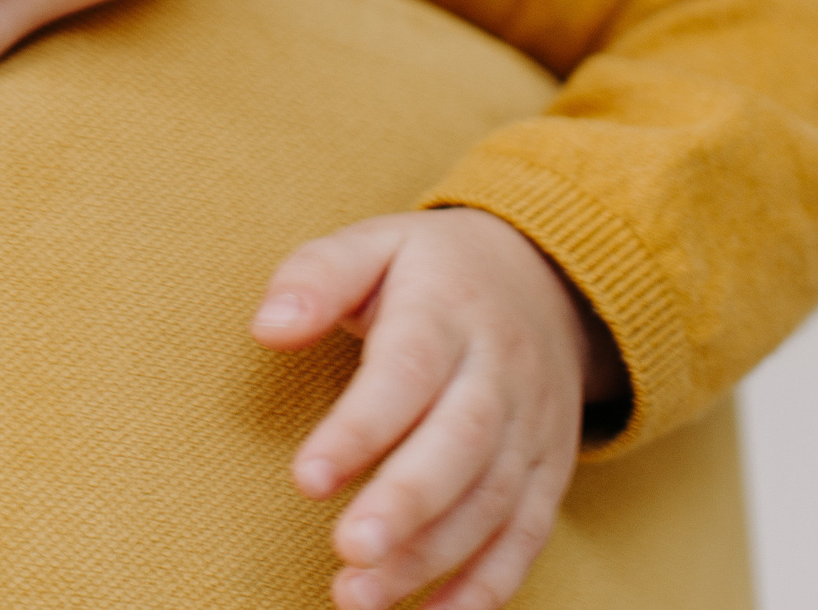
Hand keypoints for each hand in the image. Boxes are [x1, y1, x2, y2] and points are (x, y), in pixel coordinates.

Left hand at [252, 208, 623, 609]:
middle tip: (348, 550)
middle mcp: (501, 373)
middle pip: (463, 443)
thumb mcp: (375, 244)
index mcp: (449, 311)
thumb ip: (317, 277)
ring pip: (493, 500)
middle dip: (407, 503)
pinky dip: (486, 587)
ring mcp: (533, 427)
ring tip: (357, 596)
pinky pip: (528, 536)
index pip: (408, 371)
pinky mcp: (551, 472)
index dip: (362, 428)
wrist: (549, 281)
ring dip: (431, 557)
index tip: (307, 477)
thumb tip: (267, 326)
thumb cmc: (431, 270)